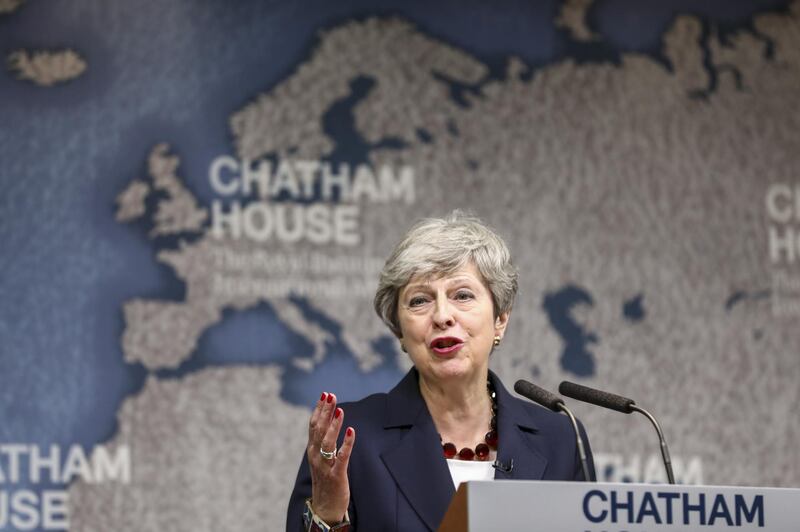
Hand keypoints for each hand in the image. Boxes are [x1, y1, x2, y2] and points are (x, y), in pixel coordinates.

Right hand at [307, 392, 355, 524]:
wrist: (325, 508)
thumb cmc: (326, 480)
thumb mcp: (322, 458)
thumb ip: (323, 441)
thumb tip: (329, 421)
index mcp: (312, 450)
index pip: (313, 426)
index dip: (319, 410)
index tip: (324, 394)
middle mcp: (316, 456)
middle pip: (319, 430)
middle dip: (325, 412)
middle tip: (331, 395)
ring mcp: (325, 466)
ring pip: (327, 442)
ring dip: (334, 425)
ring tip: (340, 410)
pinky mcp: (336, 475)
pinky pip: (342, 457)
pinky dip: (346, 443)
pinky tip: (351, 431)